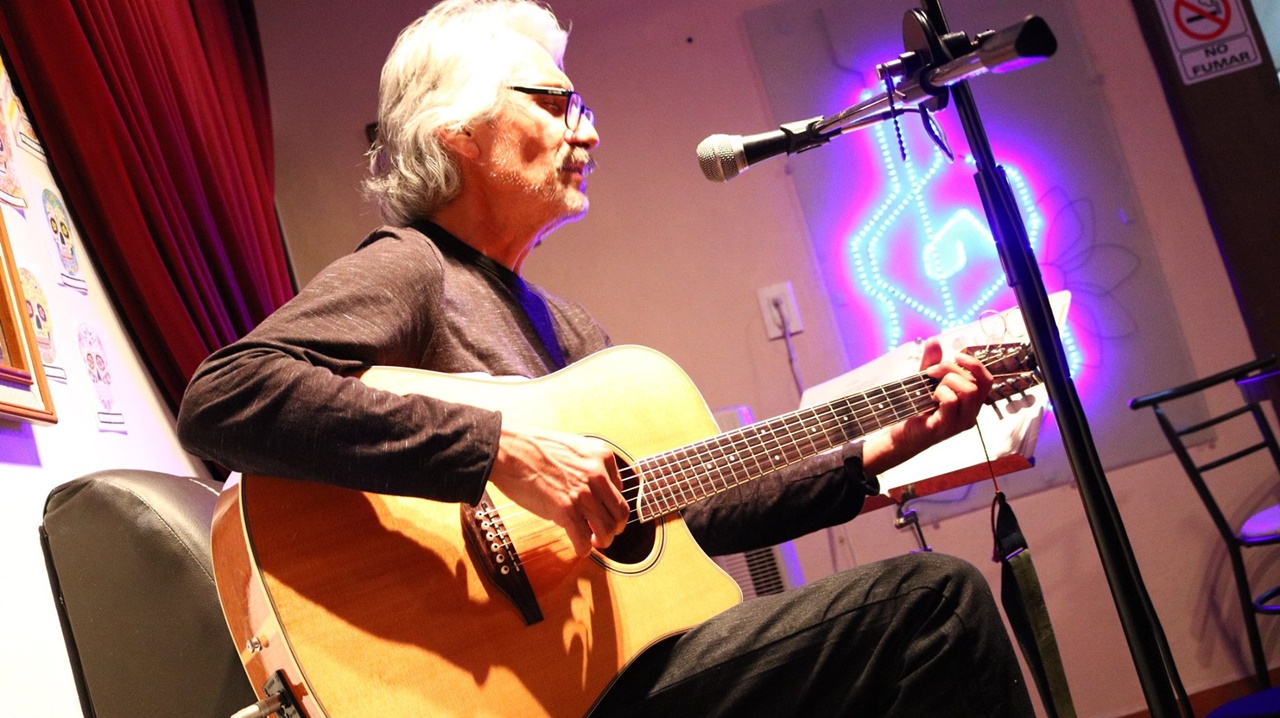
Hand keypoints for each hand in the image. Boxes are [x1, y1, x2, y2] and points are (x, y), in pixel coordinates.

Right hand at [487, 425, 628, 555]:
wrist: (508, 451)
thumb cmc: (534, 448)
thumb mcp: (574, 448)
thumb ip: (589, 467)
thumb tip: (595, 494)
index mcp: (602, 456)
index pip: (620, 491)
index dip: (612, 507)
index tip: (605, 514)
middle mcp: (598, 475)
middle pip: (620, 514)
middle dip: (615, 529)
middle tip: (606, 533)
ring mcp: (583, 494)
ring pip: (607, 530)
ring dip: (602, 542)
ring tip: (593, 543)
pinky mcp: (565, 510)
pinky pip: (583, 539)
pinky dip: (583, 549)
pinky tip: (579, 547)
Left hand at [863, 337, 993, 474]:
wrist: (899, 435)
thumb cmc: (916, 410)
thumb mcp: (925, 382)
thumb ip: (932, 362)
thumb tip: (934, 340)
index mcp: (971, 404)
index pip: (986, 380)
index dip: (975, 364)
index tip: (956, 356)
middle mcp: (970, 415)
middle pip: (976, 383)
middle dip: (952, 369)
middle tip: (931, 372)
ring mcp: (959, 423)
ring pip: (968, 391)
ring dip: (947, 381)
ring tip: (932, 387)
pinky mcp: (944, 428)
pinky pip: (951, 402)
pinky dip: (940, 392)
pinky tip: (930, 397)